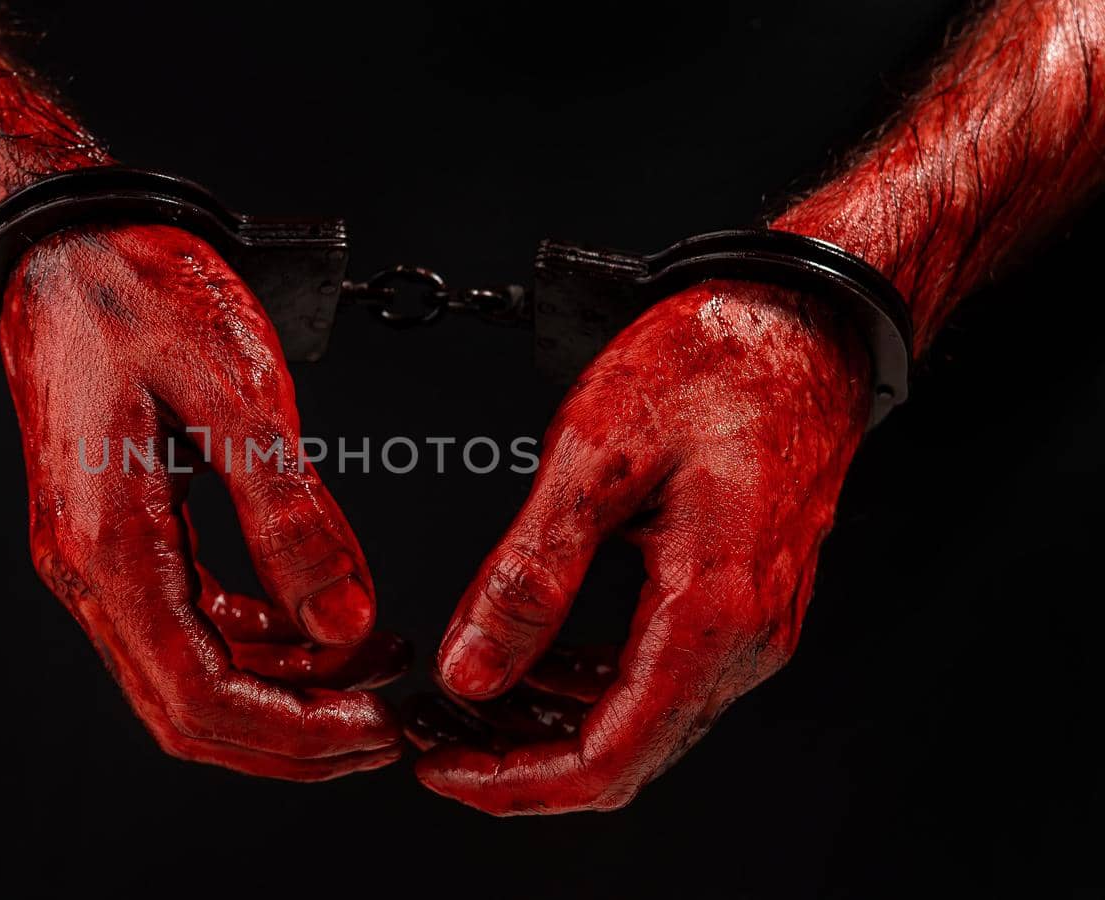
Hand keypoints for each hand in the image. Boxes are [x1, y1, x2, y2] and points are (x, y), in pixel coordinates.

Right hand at [0, 224, 406, 779]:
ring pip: (190, 678)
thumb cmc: (134, 292)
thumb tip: (346, 620)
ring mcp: (97, 560)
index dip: (296, 735)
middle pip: (189, 713)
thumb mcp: (234, 387)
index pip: (200, 699)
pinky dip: (258, 643)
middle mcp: (89, 572)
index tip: (379, 727)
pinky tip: (315, 622)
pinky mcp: (118, 538)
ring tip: (374, 665)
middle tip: (388, 720)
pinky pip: (188, 626)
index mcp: (108, 547)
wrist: (65, 246)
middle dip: (295, 736)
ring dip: (284, 693)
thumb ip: (289, 514)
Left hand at [412, 281, 870, 812]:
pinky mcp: (741, 599)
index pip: (607, 759)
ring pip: (638, 721)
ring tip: (469, 695)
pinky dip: (585, 683)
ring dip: (547, 724)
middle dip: (519, 761)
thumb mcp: (595, 457)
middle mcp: (745, 638)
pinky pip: (658, 675)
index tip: (441, 770)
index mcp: (712, 613)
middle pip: (623, 756)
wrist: (800, 322)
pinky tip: (535, 657)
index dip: (512, 783)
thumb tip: (472, 669)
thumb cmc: (717, 365)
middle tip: (438, 735)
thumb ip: (529, 575)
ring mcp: (750, 623)